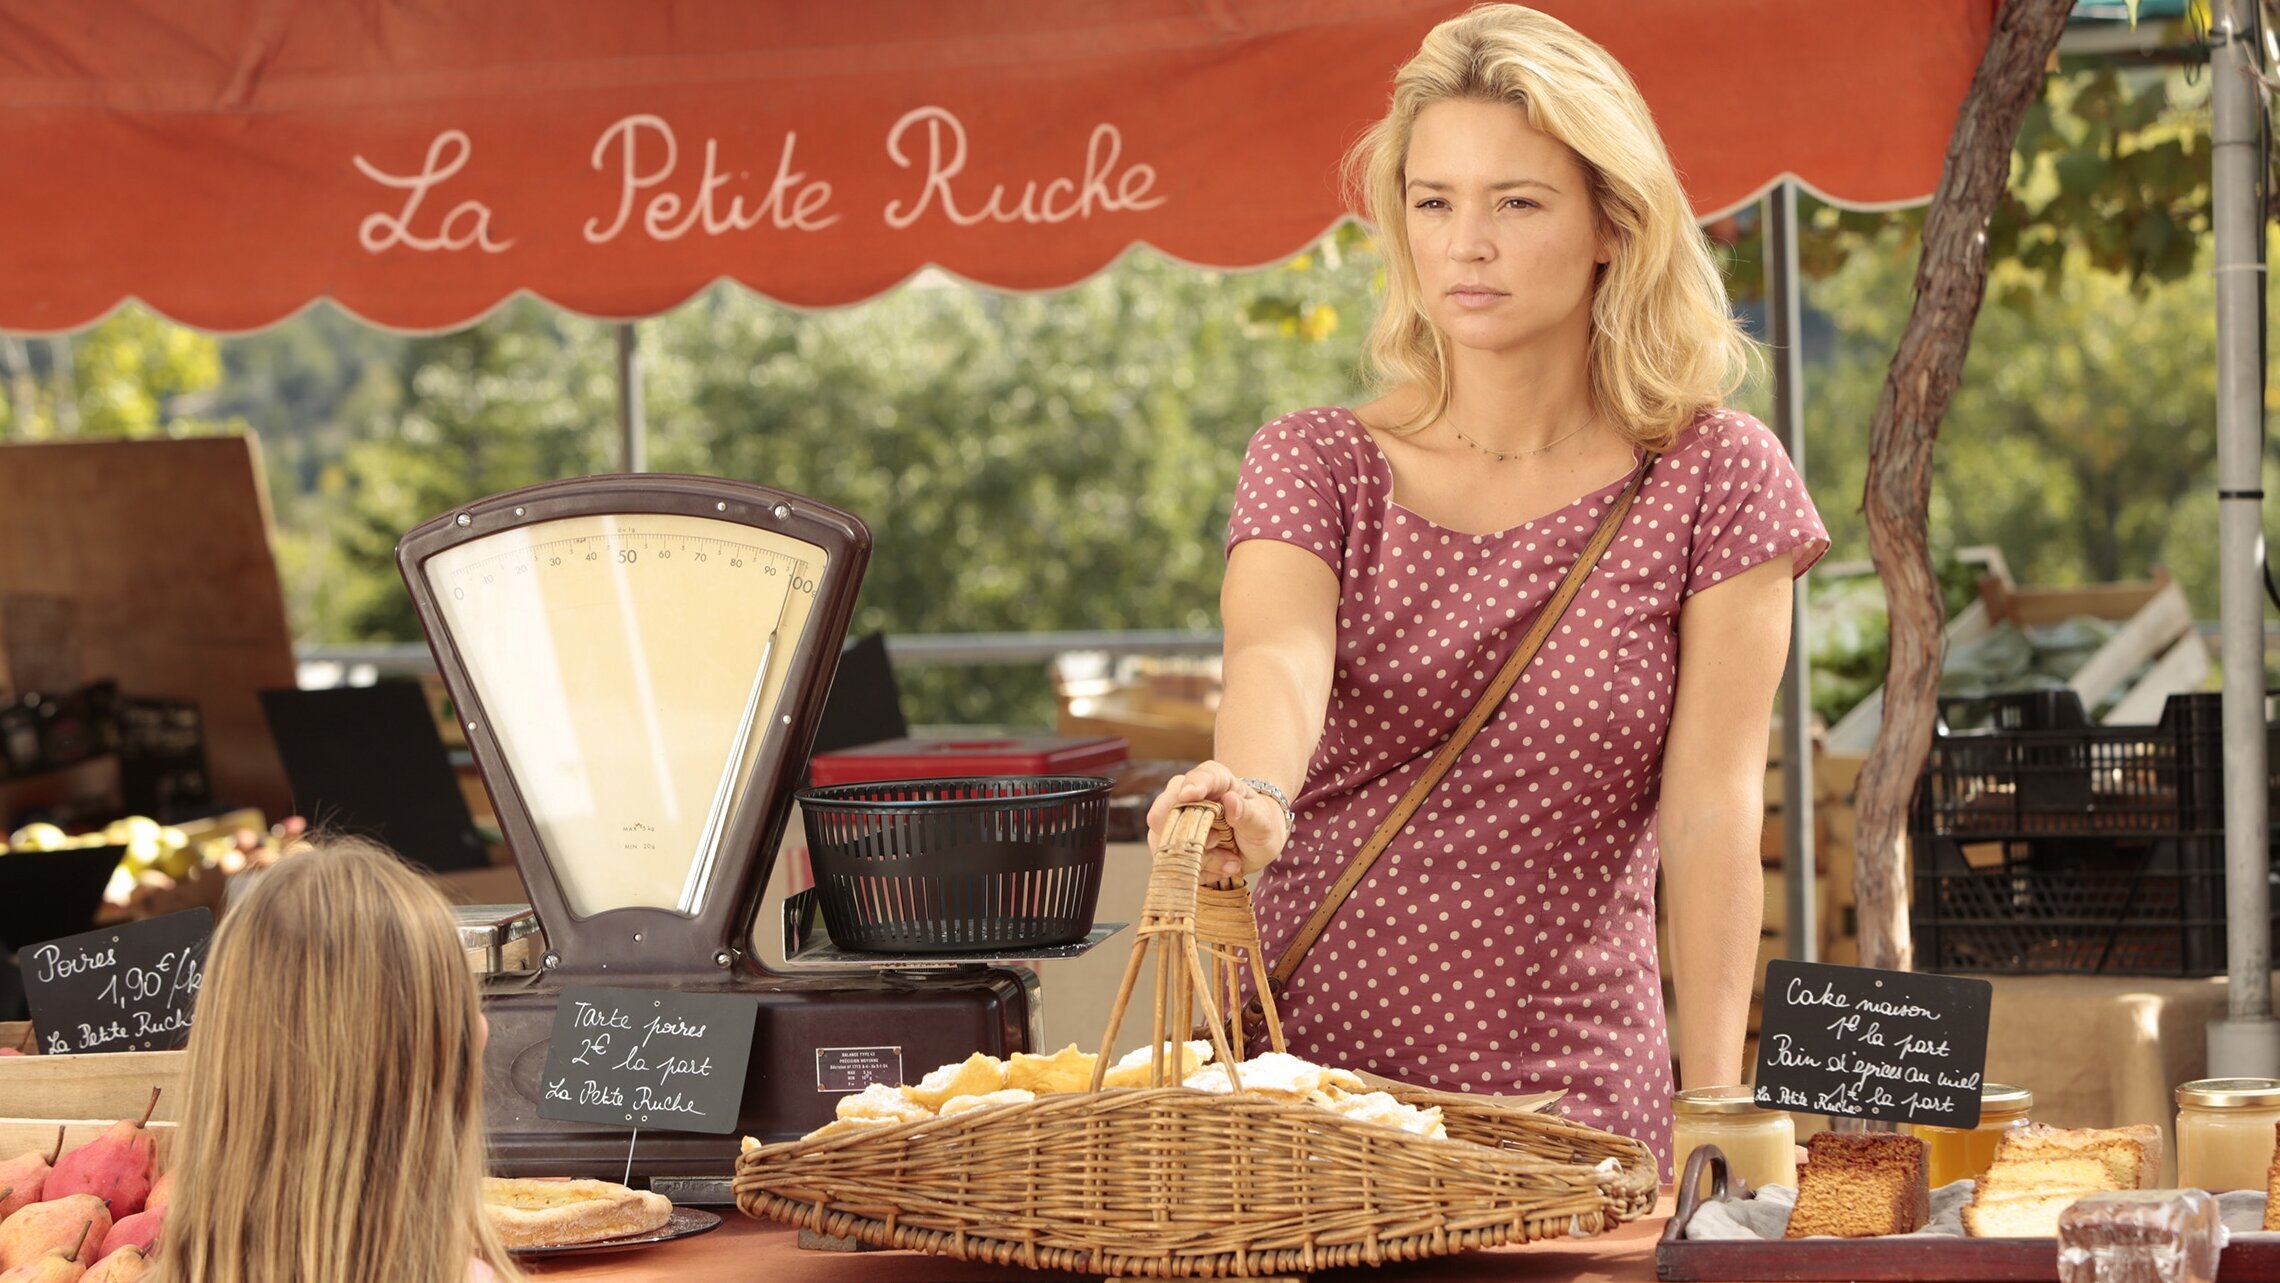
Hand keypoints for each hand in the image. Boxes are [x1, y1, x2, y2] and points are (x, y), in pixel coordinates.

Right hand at [1144, 760, 1288, 883]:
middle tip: (1218, 842)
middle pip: (1167, 807)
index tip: (1188, 795)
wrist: (1253, 847)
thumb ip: (1247, 813)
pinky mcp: (1169, 844)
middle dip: (1189, 833)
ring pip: (1167, 840)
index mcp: (1216, 780)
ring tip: (1230, 862)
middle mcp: (1188, 795)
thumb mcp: (1262, 822)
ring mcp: (1175, 819)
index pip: (1202, 776)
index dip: (1193, 784)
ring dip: (1201, 858)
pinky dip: (1199, 870)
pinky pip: (1172, 861)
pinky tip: (1220, 869)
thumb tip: (1230, 800)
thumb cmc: (1259, 827)